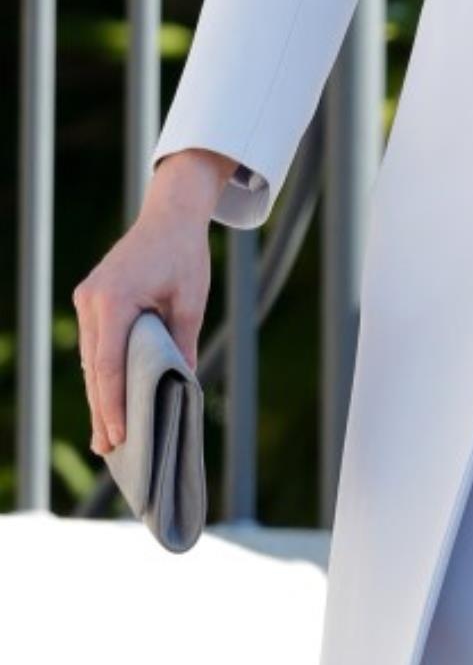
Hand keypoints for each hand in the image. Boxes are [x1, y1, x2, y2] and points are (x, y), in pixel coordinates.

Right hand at [73, 149, 222, 456]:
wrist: (170, 215)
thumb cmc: (185, 255)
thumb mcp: (192, 300)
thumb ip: (183, 342)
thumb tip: (184, 384)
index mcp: (115, 300)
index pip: (109, 364)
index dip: (113, 404)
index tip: (120, 435)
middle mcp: (92, 301)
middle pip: (95, 368)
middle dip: (103, 409)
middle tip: (108, 449)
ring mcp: (87, 300)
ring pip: (92, 359)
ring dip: (100, 394)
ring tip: (107, 435)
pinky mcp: (91, 299)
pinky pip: (95, 344)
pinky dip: (102, 371)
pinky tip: (108, 398)